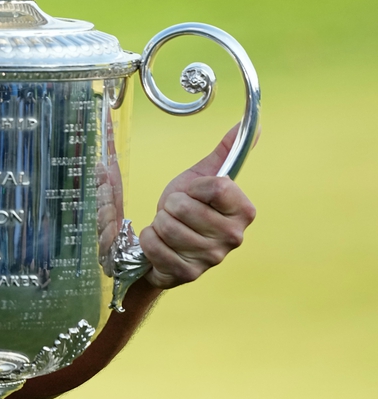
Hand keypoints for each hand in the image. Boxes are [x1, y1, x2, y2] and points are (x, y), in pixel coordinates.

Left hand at [140, 125, 256, 288]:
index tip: (193, 192)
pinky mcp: (188, 274)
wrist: (168, 243)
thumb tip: (249, 124)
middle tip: (176, 212)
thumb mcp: (203, 176)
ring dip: (159, 222)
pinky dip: (148, 240)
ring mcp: (212, 258)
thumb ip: (226, 151)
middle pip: (184, 207)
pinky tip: (160, 243)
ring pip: (167, 226)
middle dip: (170, 205)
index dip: (194, 186)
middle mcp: (234, 237)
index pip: (216, 187)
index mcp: (243, 211)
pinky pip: (154, 246)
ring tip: (168, 226)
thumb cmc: (188, 208)